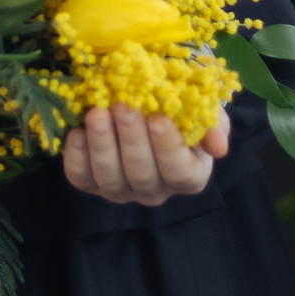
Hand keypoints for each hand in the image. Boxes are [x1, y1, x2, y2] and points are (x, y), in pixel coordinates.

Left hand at [62, 105, 228, 205]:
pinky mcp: (92, 183)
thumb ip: (213, 124)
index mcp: (188, 176)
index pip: (179, 169)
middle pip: (142, 173)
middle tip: (123, 105)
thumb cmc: (180, 108)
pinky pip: (81, 177)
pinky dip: (76, 157)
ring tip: (96, 114)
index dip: (168, 146)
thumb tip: (219, 147)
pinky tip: (75, 132)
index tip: (157, 117)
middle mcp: (155, 189)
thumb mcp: (204, 110)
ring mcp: (121, 190)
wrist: (150, 106)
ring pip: (110, 178)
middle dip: (131, 138)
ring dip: (102, 145)